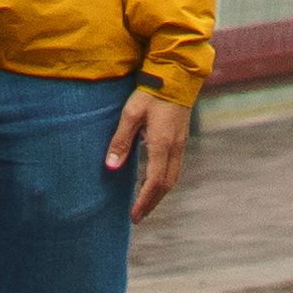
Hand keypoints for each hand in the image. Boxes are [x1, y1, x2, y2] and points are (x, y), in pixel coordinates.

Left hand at [105, 86, 190, 218]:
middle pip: (167, 185)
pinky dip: (163, 180)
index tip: (133, 215)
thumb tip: (110, 166)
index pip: (154, 182)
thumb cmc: (151, 93)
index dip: (144, 201)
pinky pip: (174, 167)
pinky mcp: (181, 139)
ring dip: (158, 193)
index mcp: (162, 144)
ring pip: (173, 178)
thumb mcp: (131, 114)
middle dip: (152, 203)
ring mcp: (181, 144)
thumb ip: (121, 141)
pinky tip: (152, 182)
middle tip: (138, 216)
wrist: (177, 76)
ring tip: (144, 203)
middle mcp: (175, 148)